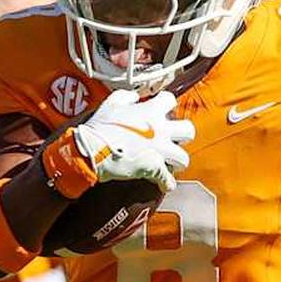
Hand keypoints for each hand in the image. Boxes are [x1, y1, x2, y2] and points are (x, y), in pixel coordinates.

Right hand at [73, 90, 195, 192]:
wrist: (93, 149)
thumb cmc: (100, 127)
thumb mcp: (110, 103)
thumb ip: (126, 96)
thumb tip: (134, 96)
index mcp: (151, 111)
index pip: (170, 100)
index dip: (167, 105)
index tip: (163, 109)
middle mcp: (160, 129)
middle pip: (188, 130)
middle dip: (183, 136)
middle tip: (173, 139)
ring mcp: (160, 150)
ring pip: (183, 158)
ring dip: (177, 161)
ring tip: (171, 163)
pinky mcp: (154, 168)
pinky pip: (168, 179)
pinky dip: (167, 183)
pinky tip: (165, 185)